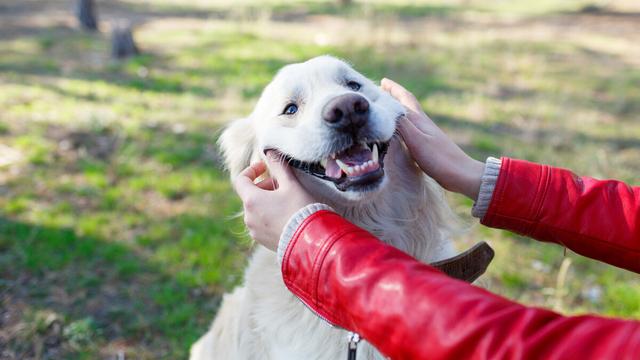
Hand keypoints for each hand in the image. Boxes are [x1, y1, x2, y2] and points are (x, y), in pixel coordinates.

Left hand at [233, 152, 314, 250]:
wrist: (310, 241)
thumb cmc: (300, 209)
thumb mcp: (291, 184)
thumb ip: (279, 166)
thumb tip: (271, 152)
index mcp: (252, 200)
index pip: (241, 180)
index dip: (252, 170)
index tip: (265, 167)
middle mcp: (248, 217)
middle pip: (250, 195)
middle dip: (264, 186)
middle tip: (283, 185)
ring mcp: (254, 231)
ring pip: (256, 210)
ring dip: (267, 201)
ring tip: (287, 201)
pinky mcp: (262, 241)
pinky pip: (261, 223)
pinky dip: (269, 215)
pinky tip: (287, 216)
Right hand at [381, 78, 484, 199]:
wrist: (460, 174)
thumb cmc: (438, 158)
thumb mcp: (416, 140)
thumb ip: (401, 124)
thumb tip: (386, 109)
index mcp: (420, 120)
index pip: (404, 99)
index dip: (394, 89)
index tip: (383, 81)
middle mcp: (423, 123)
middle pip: (408, 104)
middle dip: (395, 96)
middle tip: (383, 90)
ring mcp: (427, 134)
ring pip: (409, 116)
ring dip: (398, 109)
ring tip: (387, 108)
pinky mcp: (428, 145)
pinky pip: (411, 129)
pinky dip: (402, 125)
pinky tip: (400, 132)